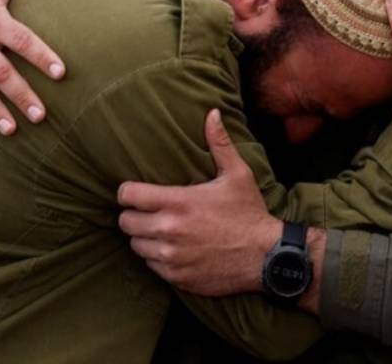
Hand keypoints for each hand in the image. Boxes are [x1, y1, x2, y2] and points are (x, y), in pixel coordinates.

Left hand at [118, 109, 279, 295]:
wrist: (266, 256)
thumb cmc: (249, 212)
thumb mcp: (237, 174)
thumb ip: (219, 143)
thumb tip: (213, 113)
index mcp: (178, 201)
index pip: (128, 195)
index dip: (128, 192)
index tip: (136, 192)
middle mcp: (169, 229)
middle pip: (125, 222)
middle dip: (134, 215)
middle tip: (148, 212)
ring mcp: (171, 256)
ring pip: (136, 245)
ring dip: (145, 238)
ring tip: (161, 231)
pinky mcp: (176, 277)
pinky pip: (152, 265)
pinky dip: (158, 258)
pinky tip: (174, 249)